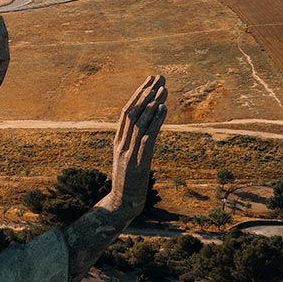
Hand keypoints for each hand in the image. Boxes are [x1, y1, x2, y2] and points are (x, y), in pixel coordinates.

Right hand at [111, 75, 167, 215]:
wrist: (121, 204)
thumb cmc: (128, 182)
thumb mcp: (128, 160)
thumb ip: (133, 144)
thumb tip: (145, 129)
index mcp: (118, 141)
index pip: (127, 111)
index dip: (139, 94)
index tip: (149, 80)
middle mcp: (122, 143)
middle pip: (133, 112)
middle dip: (147, 93)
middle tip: (159, 77)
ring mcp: (128, 153)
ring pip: (140, 122)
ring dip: (153, 103)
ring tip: (164, 89)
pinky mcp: (138, 163)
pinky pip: (147, 137)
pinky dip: (155, 121)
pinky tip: (163, 109)